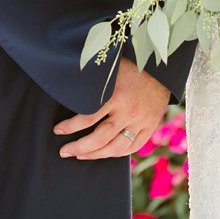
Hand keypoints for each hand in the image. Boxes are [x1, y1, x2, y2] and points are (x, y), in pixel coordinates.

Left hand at [53, 57, 168, 159]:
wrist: (161, 65)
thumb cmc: (130, 63)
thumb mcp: (109, 66)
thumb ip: (90, 75)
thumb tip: (63, 78)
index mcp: (116, 95)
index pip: (87, 118)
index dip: (70, 127)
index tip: (58, 130)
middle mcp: (129, 111)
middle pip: (100, 139)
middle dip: (79, 147)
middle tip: (64, 151)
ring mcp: (141, 121)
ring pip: (116, 147)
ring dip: (95, 155)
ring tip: (80, 155)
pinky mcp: (150, 126)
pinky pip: (133, 146)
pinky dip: (117, 153)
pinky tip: (104, 152)